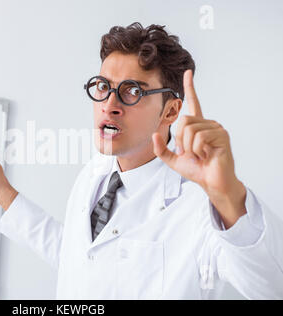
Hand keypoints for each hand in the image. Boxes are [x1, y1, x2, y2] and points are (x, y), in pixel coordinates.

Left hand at [152, 70, 245, 227]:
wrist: (211, 182)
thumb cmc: (197, 170)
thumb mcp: (173, 160)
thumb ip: (161, 149)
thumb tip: (154, 135)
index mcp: (197, 126)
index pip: (194, 102)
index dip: (190, 87)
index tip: (188, 73)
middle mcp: (207, 123)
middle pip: (184, 120)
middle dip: (181, 140)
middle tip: (189, 152)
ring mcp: (216, 128)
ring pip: (190, 129)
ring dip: (189, 147)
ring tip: (199, 155)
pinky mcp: (222, 135)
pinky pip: (199, 137)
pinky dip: (197, 150)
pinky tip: (206, 155)